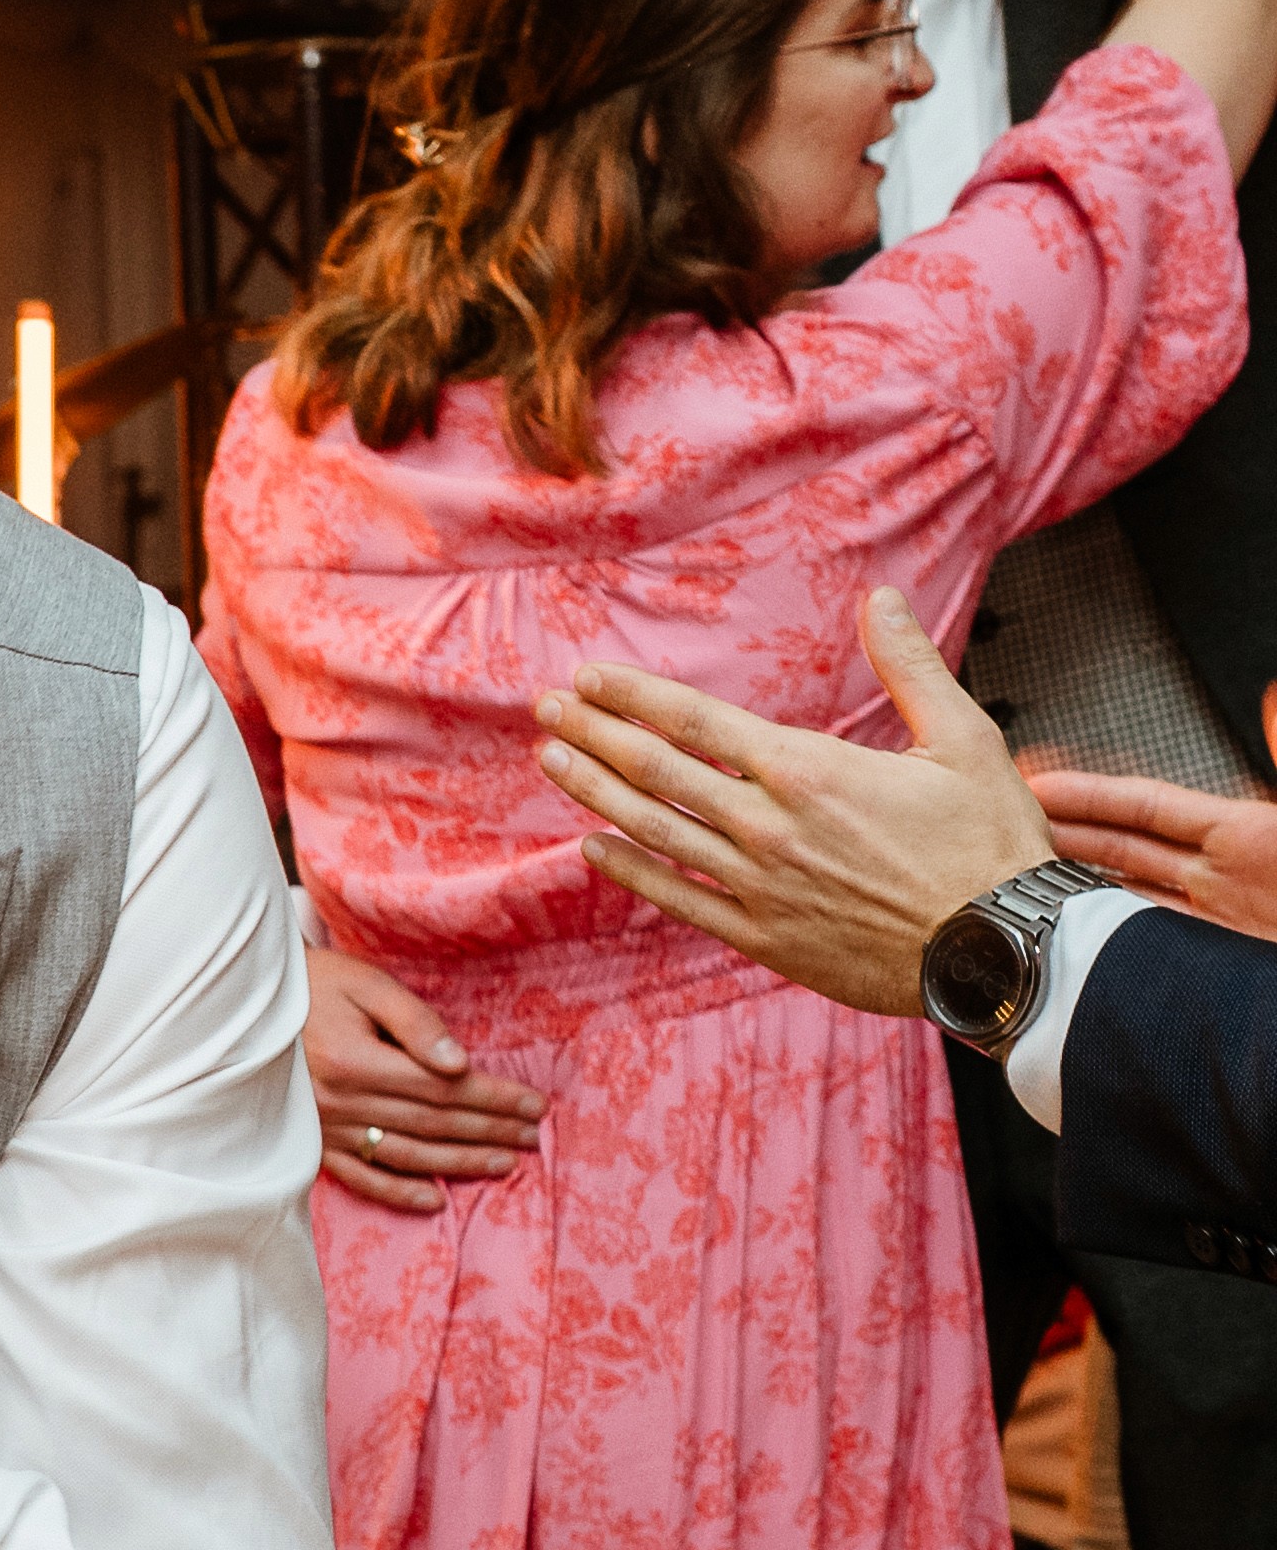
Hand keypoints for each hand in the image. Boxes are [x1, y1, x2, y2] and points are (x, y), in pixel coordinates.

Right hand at [305, 942, 544, 1212]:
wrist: (243, 1006)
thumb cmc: (313, 986)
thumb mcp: (365, 985)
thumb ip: (414, 1022)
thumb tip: (459, 1064)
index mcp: (357, 1061)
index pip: (444, 1087)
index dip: (494, 1098)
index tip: (534, 1104)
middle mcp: (342, 1103)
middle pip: (433, 1123)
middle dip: (490, 1131)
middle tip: (534, 1137)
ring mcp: (326, 1130)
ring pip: (407, 1154)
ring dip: (459, 1163)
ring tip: (504, 1164)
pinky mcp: (313, 1144)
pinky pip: (361, 1178)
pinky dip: (399, 1193)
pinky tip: (434, 1201)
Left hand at [535, 583, 1046, 1012]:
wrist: (1003, 951)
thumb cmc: (990, 844)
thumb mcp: (964, 739)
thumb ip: (909, 667)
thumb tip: (881, 599)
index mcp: (807, 768)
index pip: (694, 721)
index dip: (631, 696)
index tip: (587, 678)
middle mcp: (768, 824)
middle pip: (656, 771)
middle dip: (593, 734)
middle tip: (545, 709)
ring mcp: (759, 885)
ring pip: (654, 830)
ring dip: (596, 792)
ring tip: (554, 760)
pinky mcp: (764, 937)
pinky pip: (679, 900)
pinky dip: (631, 871)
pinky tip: (594, 848)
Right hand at [1023, 696, 1276, 942]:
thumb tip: (1270, 697)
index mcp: (1244, 835)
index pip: (1146, 805)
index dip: (1090, 793)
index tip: (1038, 782)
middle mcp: (1221, 877)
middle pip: (1119, 847)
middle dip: (1060, 831)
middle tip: (1008, 822)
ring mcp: (1210, 923)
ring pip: (1121, 896)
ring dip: (1071, 883)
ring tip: (1021, 871)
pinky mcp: (1204, 964)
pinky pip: (1137, 945)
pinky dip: (1101, 934)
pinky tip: (1070, 928)